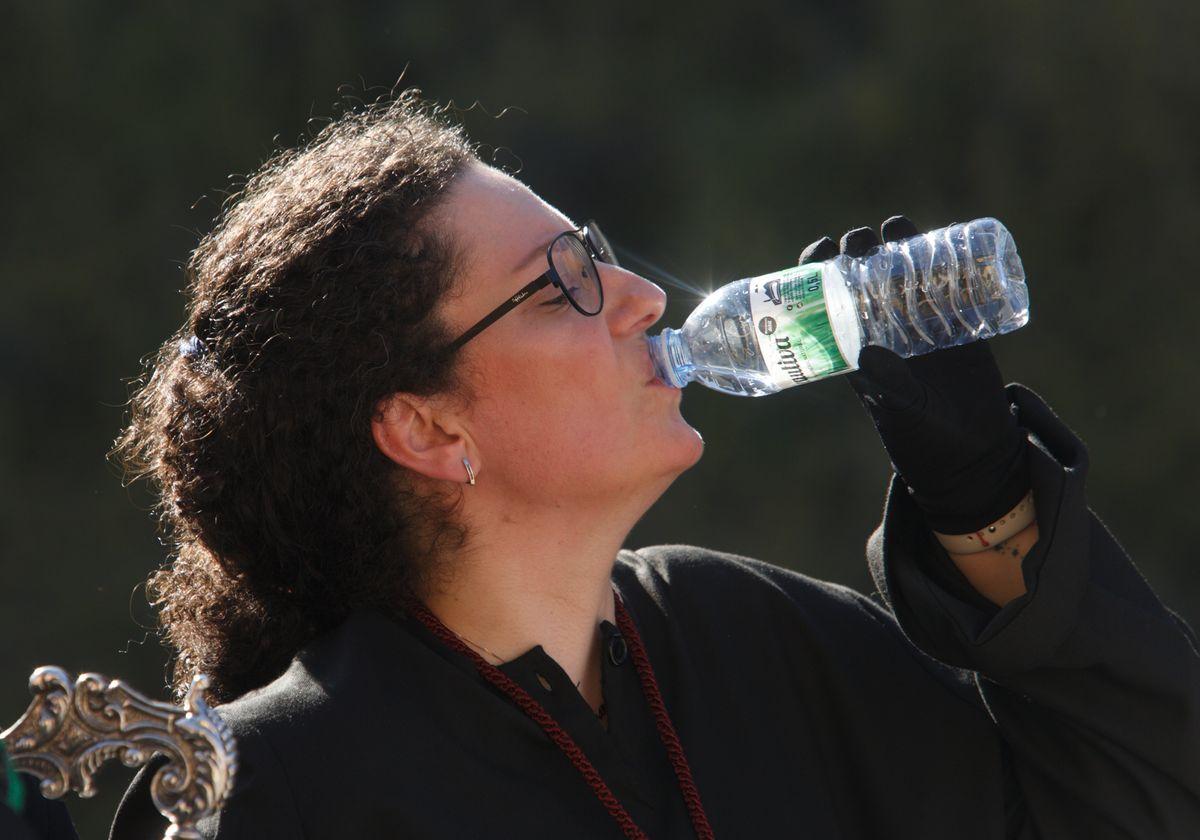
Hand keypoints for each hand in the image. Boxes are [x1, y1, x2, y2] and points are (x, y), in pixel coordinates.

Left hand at [799, 216, 1030, 534]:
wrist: (972, 452)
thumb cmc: (924, 437)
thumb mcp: (902, 411)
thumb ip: (887, 385)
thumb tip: (865, 352)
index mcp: (856, 346)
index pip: (828, 299)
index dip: (818, 271)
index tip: (819, 253)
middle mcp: (884, 327)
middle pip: (863, 275)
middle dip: (856, 250)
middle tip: (859, 243)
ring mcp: (922, 321)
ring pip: (903, 270)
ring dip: (897, 243)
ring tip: (894, 230)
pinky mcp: (959, 323)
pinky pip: (951, 282)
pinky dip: (948, 259)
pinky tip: (945, 239)